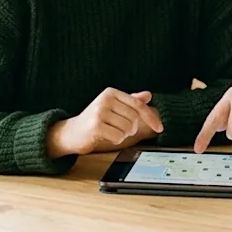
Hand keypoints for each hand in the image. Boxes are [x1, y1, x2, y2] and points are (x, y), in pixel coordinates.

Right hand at [47, 89, 164, 157]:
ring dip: (122, 134)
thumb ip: (130, 101)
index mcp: (111, 92)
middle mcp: (105, 99)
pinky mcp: (96, 126)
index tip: (159, 127)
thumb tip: (148, 95)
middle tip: (119, 129)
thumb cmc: (94, 120)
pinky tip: (106, 136)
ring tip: (110, 131)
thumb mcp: (112, 107)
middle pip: (134, 118)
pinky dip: (115, 139)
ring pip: (127, 128)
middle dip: (131, 128)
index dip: (151, 117)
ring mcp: (99, 112)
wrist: (71, 132)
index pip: (138, 104)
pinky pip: (118, 136)